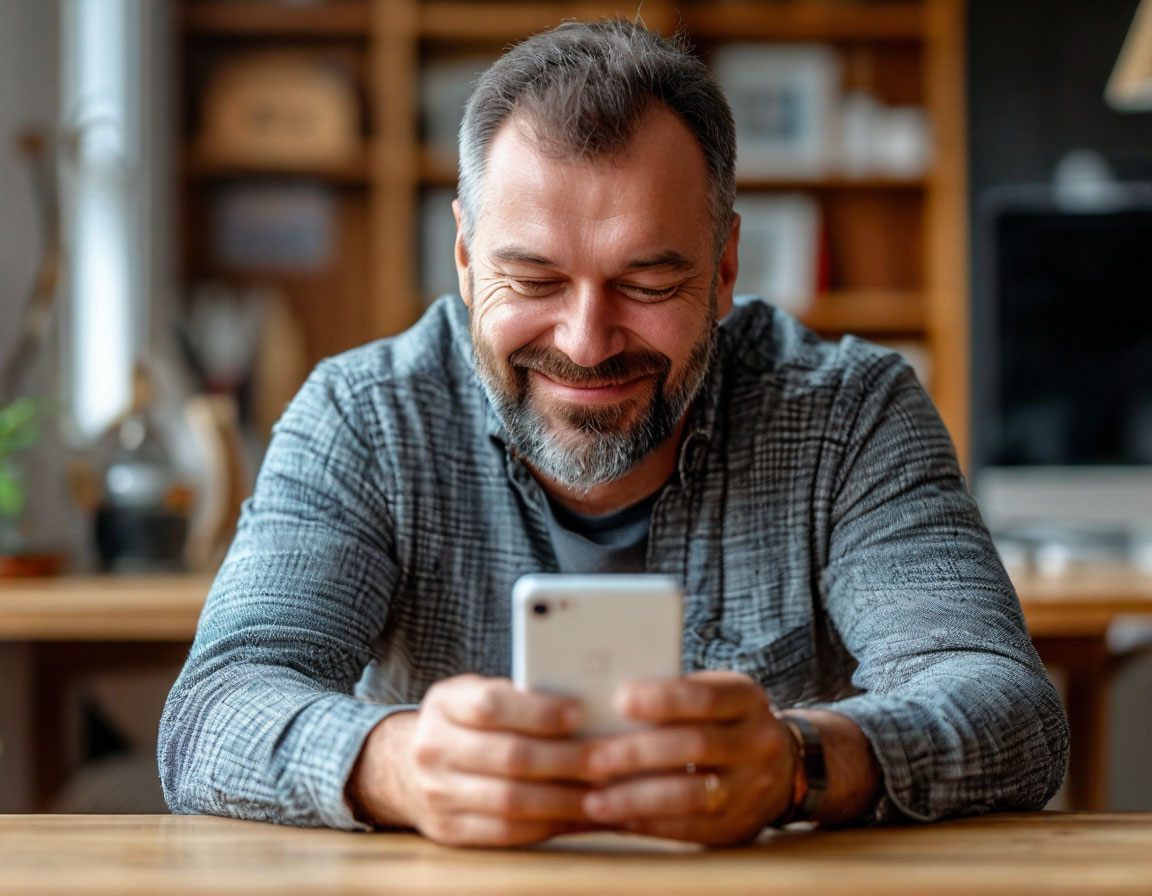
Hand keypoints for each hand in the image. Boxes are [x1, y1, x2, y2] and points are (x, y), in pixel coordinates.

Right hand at [349, 674, 598, 846]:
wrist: (405, 767)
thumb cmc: (465, 723)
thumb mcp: (477, 694)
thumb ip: (519, 696)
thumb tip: (589, 703)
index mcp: (444, 703)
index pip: (492, 705)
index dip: (538, 711)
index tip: (580, 712)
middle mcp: (433, 747)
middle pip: (509, 757)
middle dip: (566, 759)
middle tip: (608, 758)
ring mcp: (437, 793)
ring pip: (511, 801)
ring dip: (565, 798)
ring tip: (604, 792)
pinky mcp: (449, 831)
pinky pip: (506, 833)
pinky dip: (550, 825)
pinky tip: (580, 816)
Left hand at [579, 671, 795, 844]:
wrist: (781, 766)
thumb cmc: (721, 720)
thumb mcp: (713, 693)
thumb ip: (674, 696)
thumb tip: (605, 703)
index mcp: (747, 698)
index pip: (706, 697)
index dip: (662, 699)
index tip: (618, 699)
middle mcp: (758, 742)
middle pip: (697, 746)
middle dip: (638, 753)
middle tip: (592, 758)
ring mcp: (753, 788)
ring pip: (692, 795)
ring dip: (636, 798)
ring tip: (593, 799)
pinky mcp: (739, 826)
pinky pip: (690, 828)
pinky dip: (648, 822)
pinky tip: (616, 816)